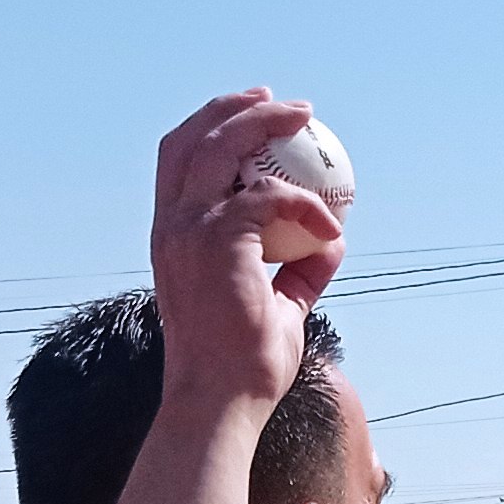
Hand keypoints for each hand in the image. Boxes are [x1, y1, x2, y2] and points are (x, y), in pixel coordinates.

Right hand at [149, 90, 345, 414]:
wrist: (222, 401)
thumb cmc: (243, 368)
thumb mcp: (278, 310)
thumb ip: (299, 273)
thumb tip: (332, 242)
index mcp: (172, 237)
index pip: (178, 162)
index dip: (211, 128)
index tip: (253, 118)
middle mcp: (171, 226)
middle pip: (193, 139)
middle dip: (234, 108)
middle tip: (279, 101)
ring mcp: (188, 230)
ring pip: (221, 147)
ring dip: (263, 124)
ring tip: (303, 116)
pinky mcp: (217, 241)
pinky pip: (269, 197)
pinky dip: (304, 204)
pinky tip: (329, 224)